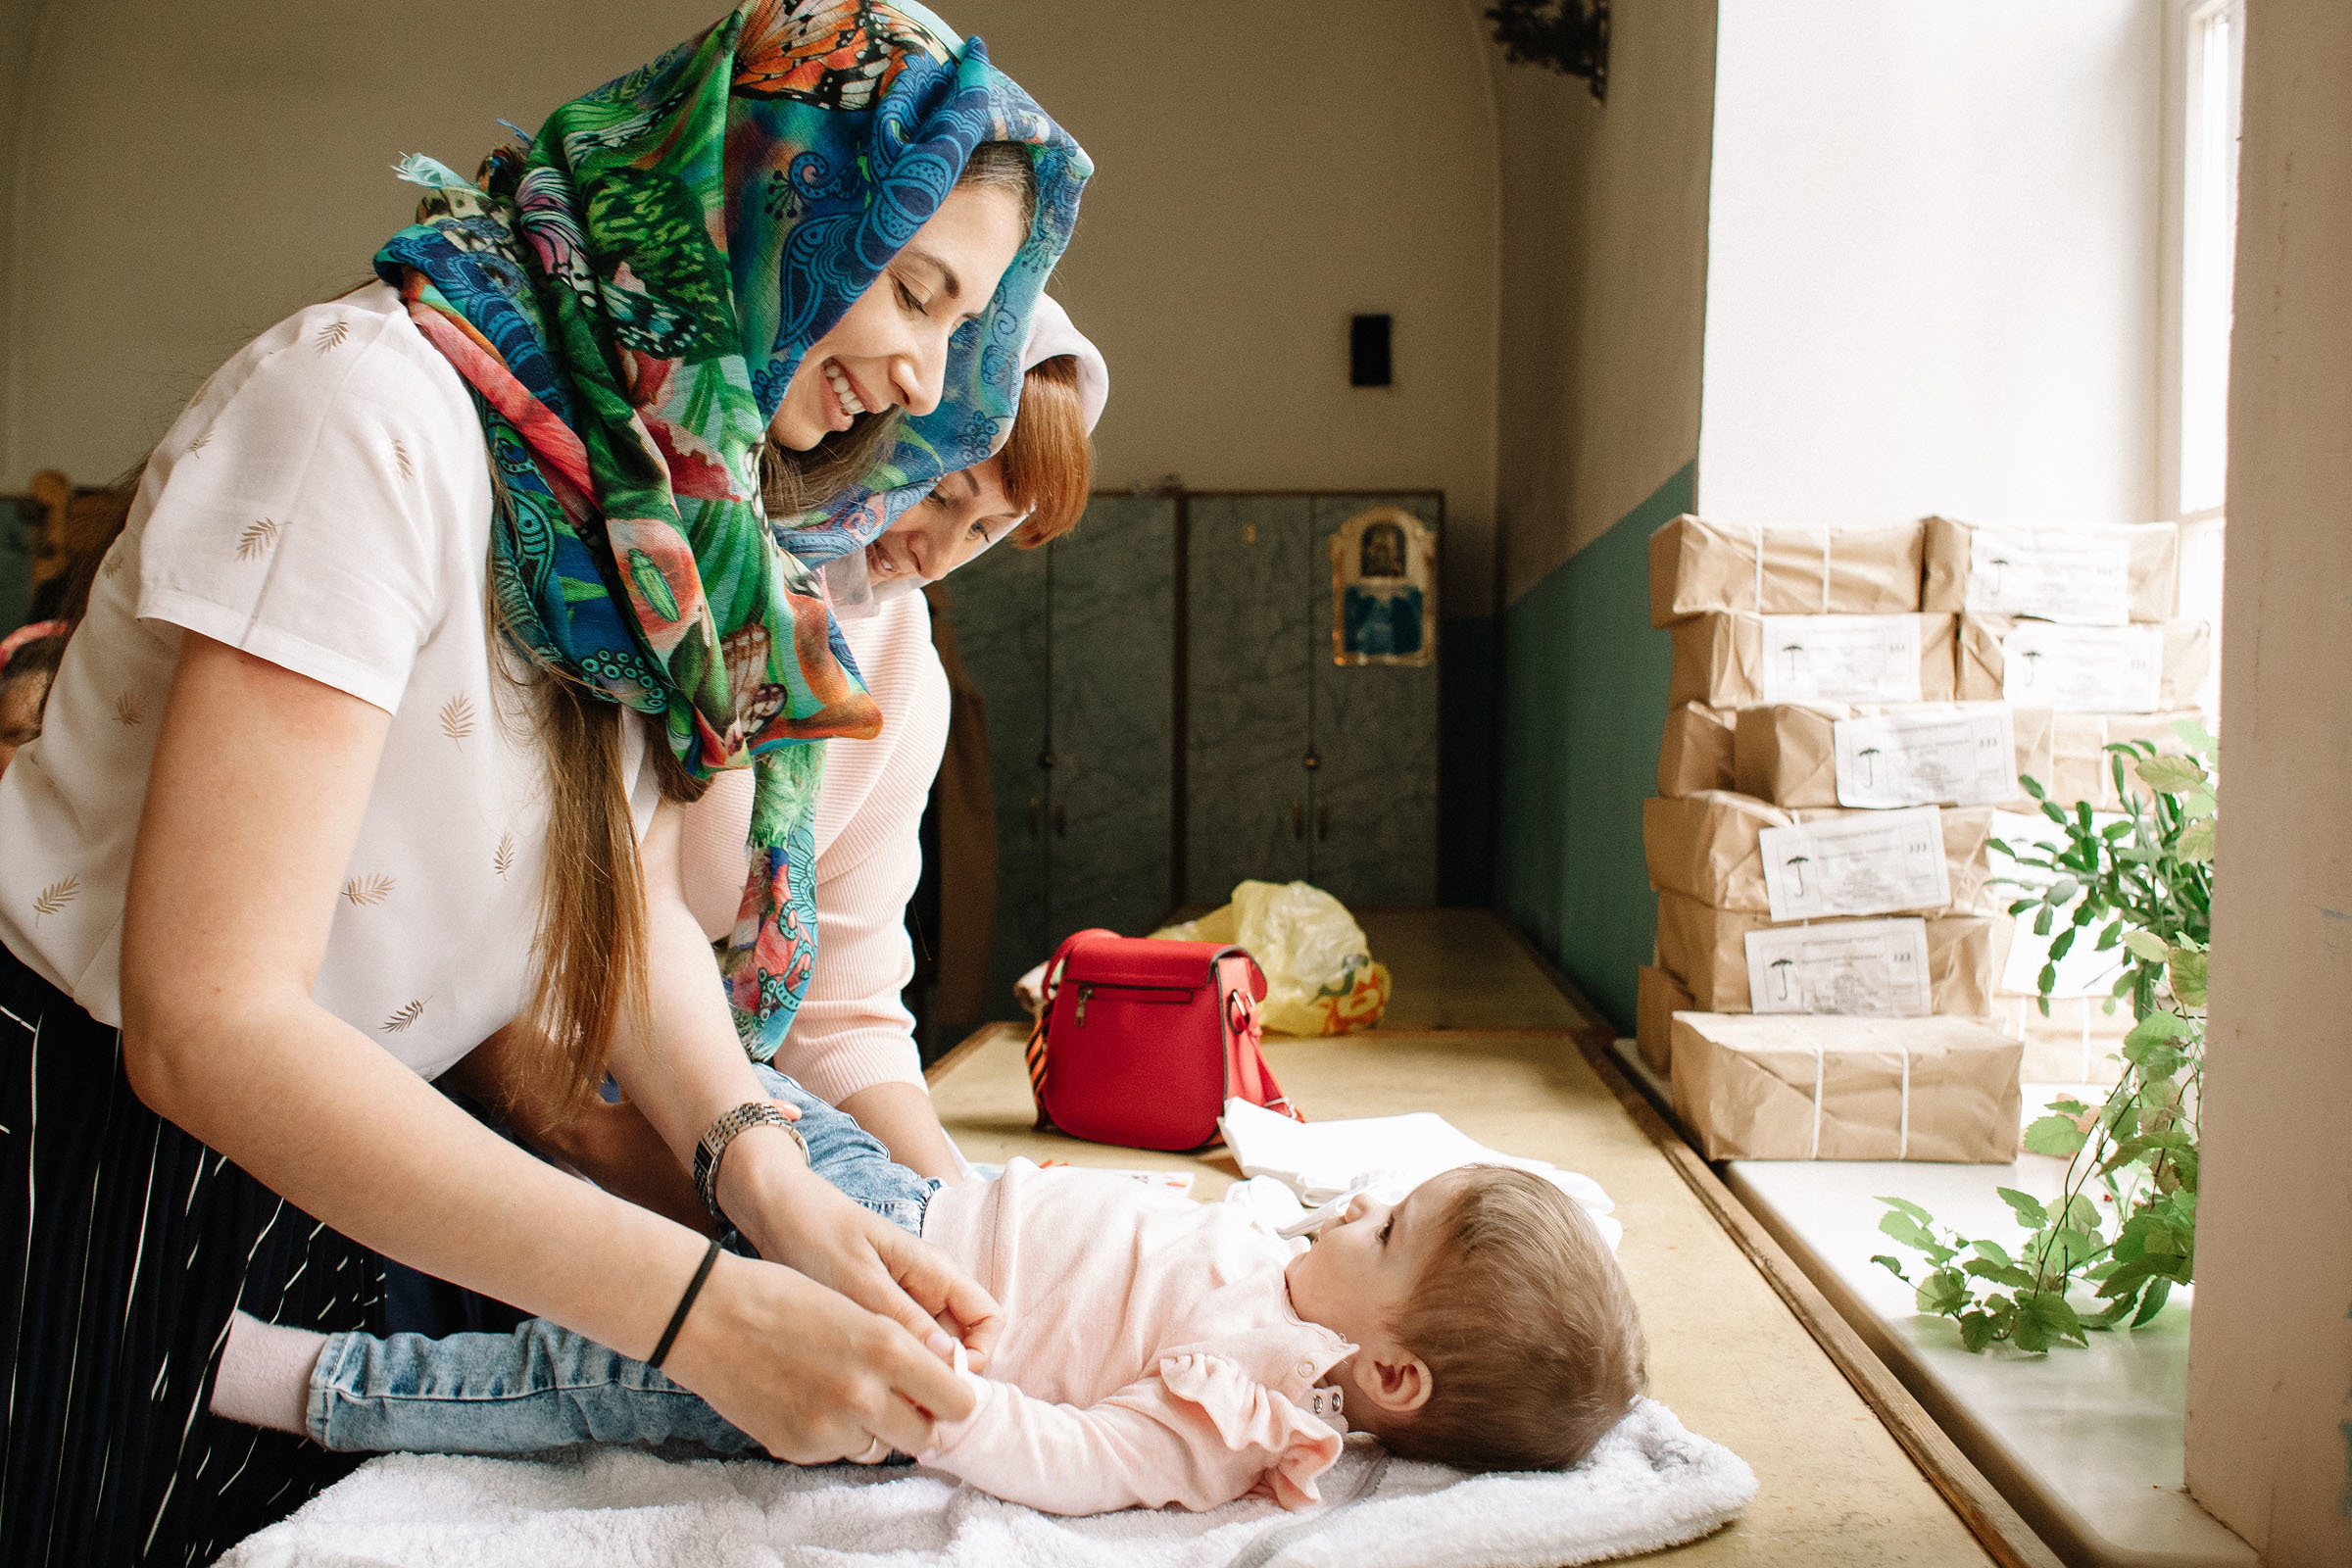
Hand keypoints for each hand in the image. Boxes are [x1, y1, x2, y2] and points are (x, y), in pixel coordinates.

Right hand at [660, 1250, 976, 1462]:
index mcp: (888, 1349)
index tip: (943, 1388)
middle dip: (919, 1418)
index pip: (958, 1401)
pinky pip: (838, 1451)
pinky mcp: (798, 1448)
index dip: (953, 1395)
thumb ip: (906, 1347)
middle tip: (900, 1396)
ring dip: (874, 1427)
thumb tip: (944, 1379)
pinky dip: (833, 1433)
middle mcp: (865, 1396)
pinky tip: (808, 1397)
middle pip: (926, 1436)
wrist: (707, 1315)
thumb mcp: (859, 1305)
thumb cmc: (784, 1294)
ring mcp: (830, 1429)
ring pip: (881, 1447)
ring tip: (842, 1388)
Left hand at [721, 1132, 1003, 1370]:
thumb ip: (904, 1319)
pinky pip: (901, 1349)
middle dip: (944, 1376)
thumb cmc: (816, 1235)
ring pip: (930, 1351)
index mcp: (936, 1271)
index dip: (977, 1356)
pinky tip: (862, 1382)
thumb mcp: (857, 1280)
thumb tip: (947, 1363)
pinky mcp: (878, 1315)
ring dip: (914, 1376)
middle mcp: (929, 1289)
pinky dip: (890, 1370)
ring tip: (878, 1396)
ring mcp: (904, 1303)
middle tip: (903, 1402)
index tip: (937, 1380)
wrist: (774, 1210)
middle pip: (962, 1343)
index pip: (989, 1320)